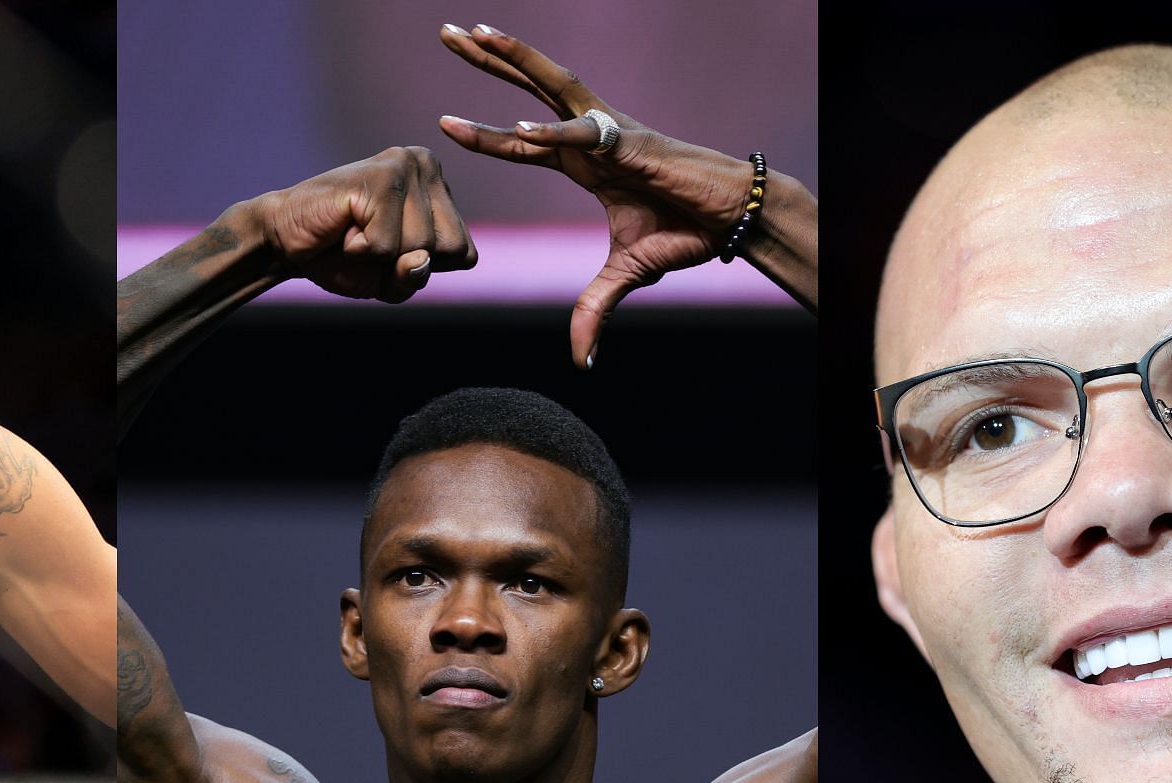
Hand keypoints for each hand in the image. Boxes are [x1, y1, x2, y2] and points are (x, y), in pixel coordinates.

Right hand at [248, 147, 476, 302]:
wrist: (286, 239)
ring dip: (379, 257)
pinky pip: (387, 245)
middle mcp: (428, 165)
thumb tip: (421, 258)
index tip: (389, 251)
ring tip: (355, 232)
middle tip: (370, 241)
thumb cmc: (343, 258)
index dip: (423, 269)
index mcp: (439, 188)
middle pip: (449, 250)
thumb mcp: (391, 282)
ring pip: (420, 247)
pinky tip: (345, 228)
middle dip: (405, 262)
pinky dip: (360, 252)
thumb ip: (415, 277)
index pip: (465, 254)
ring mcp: (406, 165)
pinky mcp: (382, 176)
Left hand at [437, 23, 757, 367]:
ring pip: (551, 85)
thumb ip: (593, 310)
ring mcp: (609, 132)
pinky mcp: (631, 143)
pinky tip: (518, 125)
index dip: (483, 133)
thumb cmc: (685, 232)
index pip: (521, 140)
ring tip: (476, 34)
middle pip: (527, 87)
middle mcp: (591, 135)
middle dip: (486, 60)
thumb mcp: (626, 277)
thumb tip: (579, 361)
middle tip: (446, 31)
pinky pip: (584, 134)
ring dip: (513, 59)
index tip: (441, 123)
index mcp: (584, 161)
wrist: (730, 219)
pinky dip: (552, 131)